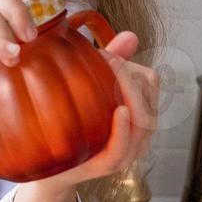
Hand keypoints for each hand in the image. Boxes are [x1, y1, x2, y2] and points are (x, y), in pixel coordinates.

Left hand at [36, 30, 158, 191]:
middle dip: (129, 79)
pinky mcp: (109, 165)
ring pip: (144, 121)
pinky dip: (125, 129)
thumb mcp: (91, 87)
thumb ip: (113, 62)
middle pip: (149, 98)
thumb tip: (131, 36)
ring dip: (128, 96)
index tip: (109, 58)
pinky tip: (118, 111)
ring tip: (106, 80)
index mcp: (138, 112)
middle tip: (103, 64)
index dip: (133, 67)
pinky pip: (124, 147)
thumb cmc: (73, 123)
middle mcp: (139, 134)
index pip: (151, 81)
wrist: (50, 162)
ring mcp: (127, 151)